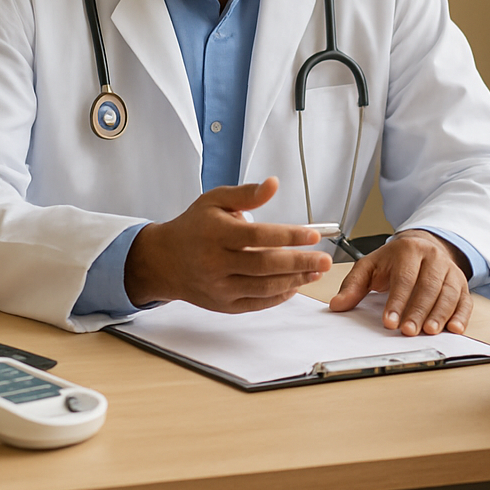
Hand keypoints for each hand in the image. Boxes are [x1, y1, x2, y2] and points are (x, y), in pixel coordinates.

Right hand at [124, 176, 331, 312]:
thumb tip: (274, 184)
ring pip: (264, 287)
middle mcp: (216, 263)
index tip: (313, 235)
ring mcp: (219, 287)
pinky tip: (295, 285)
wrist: (164, 261)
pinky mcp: (223, 304)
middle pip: (266, 265)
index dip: (289, 236)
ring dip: (295, 280)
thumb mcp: (215, 200)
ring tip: (316, 272)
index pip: (259, 236)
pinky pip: (257, 303)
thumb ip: (246, 194)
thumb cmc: (194, 226)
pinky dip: (279, 296)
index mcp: (216, 234)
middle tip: (325, 259)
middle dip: (301, 263)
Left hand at [328, 229, 471, 335]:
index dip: (397, 301)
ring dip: (440, 314)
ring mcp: (450, 270)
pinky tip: (455, 328)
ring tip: (429, 331)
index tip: (389, 321)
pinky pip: (465, 299)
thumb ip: (353, 285)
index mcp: (409, 250)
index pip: (404, 278)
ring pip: (449, 293)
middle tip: (408, 331)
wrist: (422, 245)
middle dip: (418, 311)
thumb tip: (338, 305)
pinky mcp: (462, 283)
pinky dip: (462, 315)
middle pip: (428, 286)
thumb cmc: (395, 260)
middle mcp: (433, 257)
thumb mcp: (370, 266)